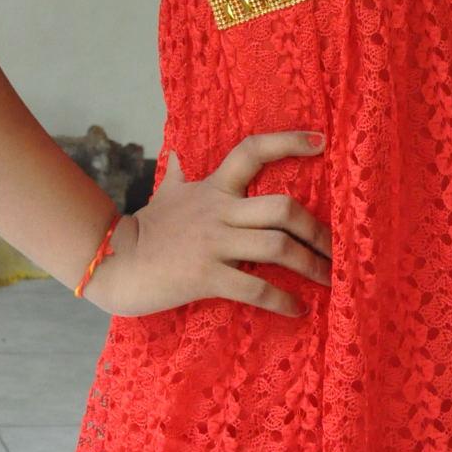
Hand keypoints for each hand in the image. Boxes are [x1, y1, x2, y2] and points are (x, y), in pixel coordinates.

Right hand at [83, 130, 332, 317]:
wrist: (113, 262)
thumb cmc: (146, 230)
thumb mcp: (166, 193)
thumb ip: (180, 174)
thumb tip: (177, 154)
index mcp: (213, 187)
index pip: (252, 151)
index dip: (287, 142)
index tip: (321, 141)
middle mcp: (219, 211)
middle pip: (283, 208)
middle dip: (317, 230)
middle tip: (337, 248)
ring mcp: (213, 244)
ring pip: (277, 247)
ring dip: (311, 265)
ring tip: (330, 281)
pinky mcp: (206, 276)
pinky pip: (255, 287)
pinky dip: (282, 300)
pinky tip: (297, 309)